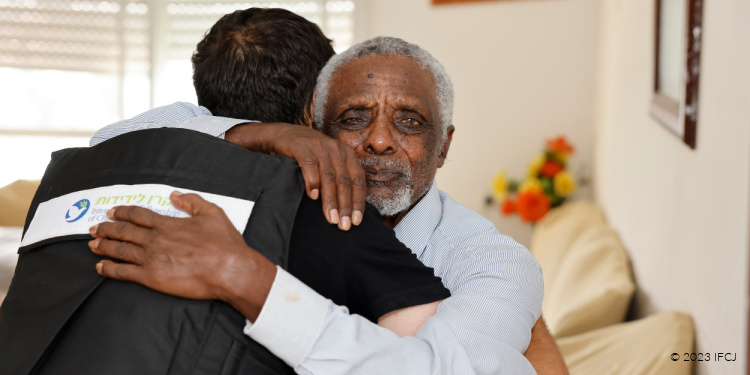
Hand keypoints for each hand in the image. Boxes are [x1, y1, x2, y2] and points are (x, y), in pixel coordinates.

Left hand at [88, 191, 275, 321]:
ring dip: (103, 246)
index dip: (121, 212)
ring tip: (92, 244)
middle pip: (123, 231)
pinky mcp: (151, 278)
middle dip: (106, 229)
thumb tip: (175, 195)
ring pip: (119, 250)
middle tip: (94, 228)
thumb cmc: (224, 244)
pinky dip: (109, 268)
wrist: (229, 270)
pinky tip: (100, 267)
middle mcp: (155, 240)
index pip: (138, 215)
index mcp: (168, 224)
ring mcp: (151, 259)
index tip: (111, 212)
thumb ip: (192, 201)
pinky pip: (123, 272)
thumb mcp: (212, 213)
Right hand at [226, 122, 365, 230]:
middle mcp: (336, 150)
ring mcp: (320, 147)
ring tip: (330, 217)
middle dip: (345, 205)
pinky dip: (313, 181)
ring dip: (330, 199)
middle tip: (343, 225)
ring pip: (329, 176)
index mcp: (347, 155)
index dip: (358, 201)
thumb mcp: (328, 164)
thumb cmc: (310, 155)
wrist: (284, 135)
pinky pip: (310, 165)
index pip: (358, 180)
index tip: (356, 221)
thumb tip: (348, 211)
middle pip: (344, 181)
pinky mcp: (302, 147)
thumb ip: (339, 180)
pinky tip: (313, 197)